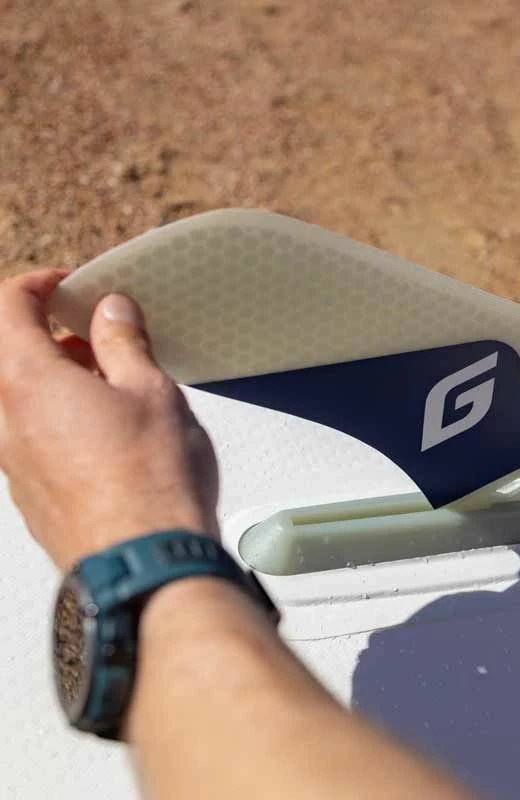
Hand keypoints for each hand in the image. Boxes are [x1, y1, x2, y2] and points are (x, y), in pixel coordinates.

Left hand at [0, 269, 219, 570]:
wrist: (143, 561)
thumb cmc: (151, 478)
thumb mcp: (150, 391)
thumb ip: (123, 342)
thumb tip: (111, 311)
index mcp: (28, 382)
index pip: (7, 308)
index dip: (36, 285)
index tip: (67, 284)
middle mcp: (5, 420)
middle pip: (4, 354)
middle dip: (44, 332)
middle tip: (92, 335)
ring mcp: (13, 461)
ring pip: (14, 398)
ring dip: (51, 376)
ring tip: (106, 383)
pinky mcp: (28, 493)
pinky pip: (26, 435)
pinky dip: (52, 414)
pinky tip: (102, 430)